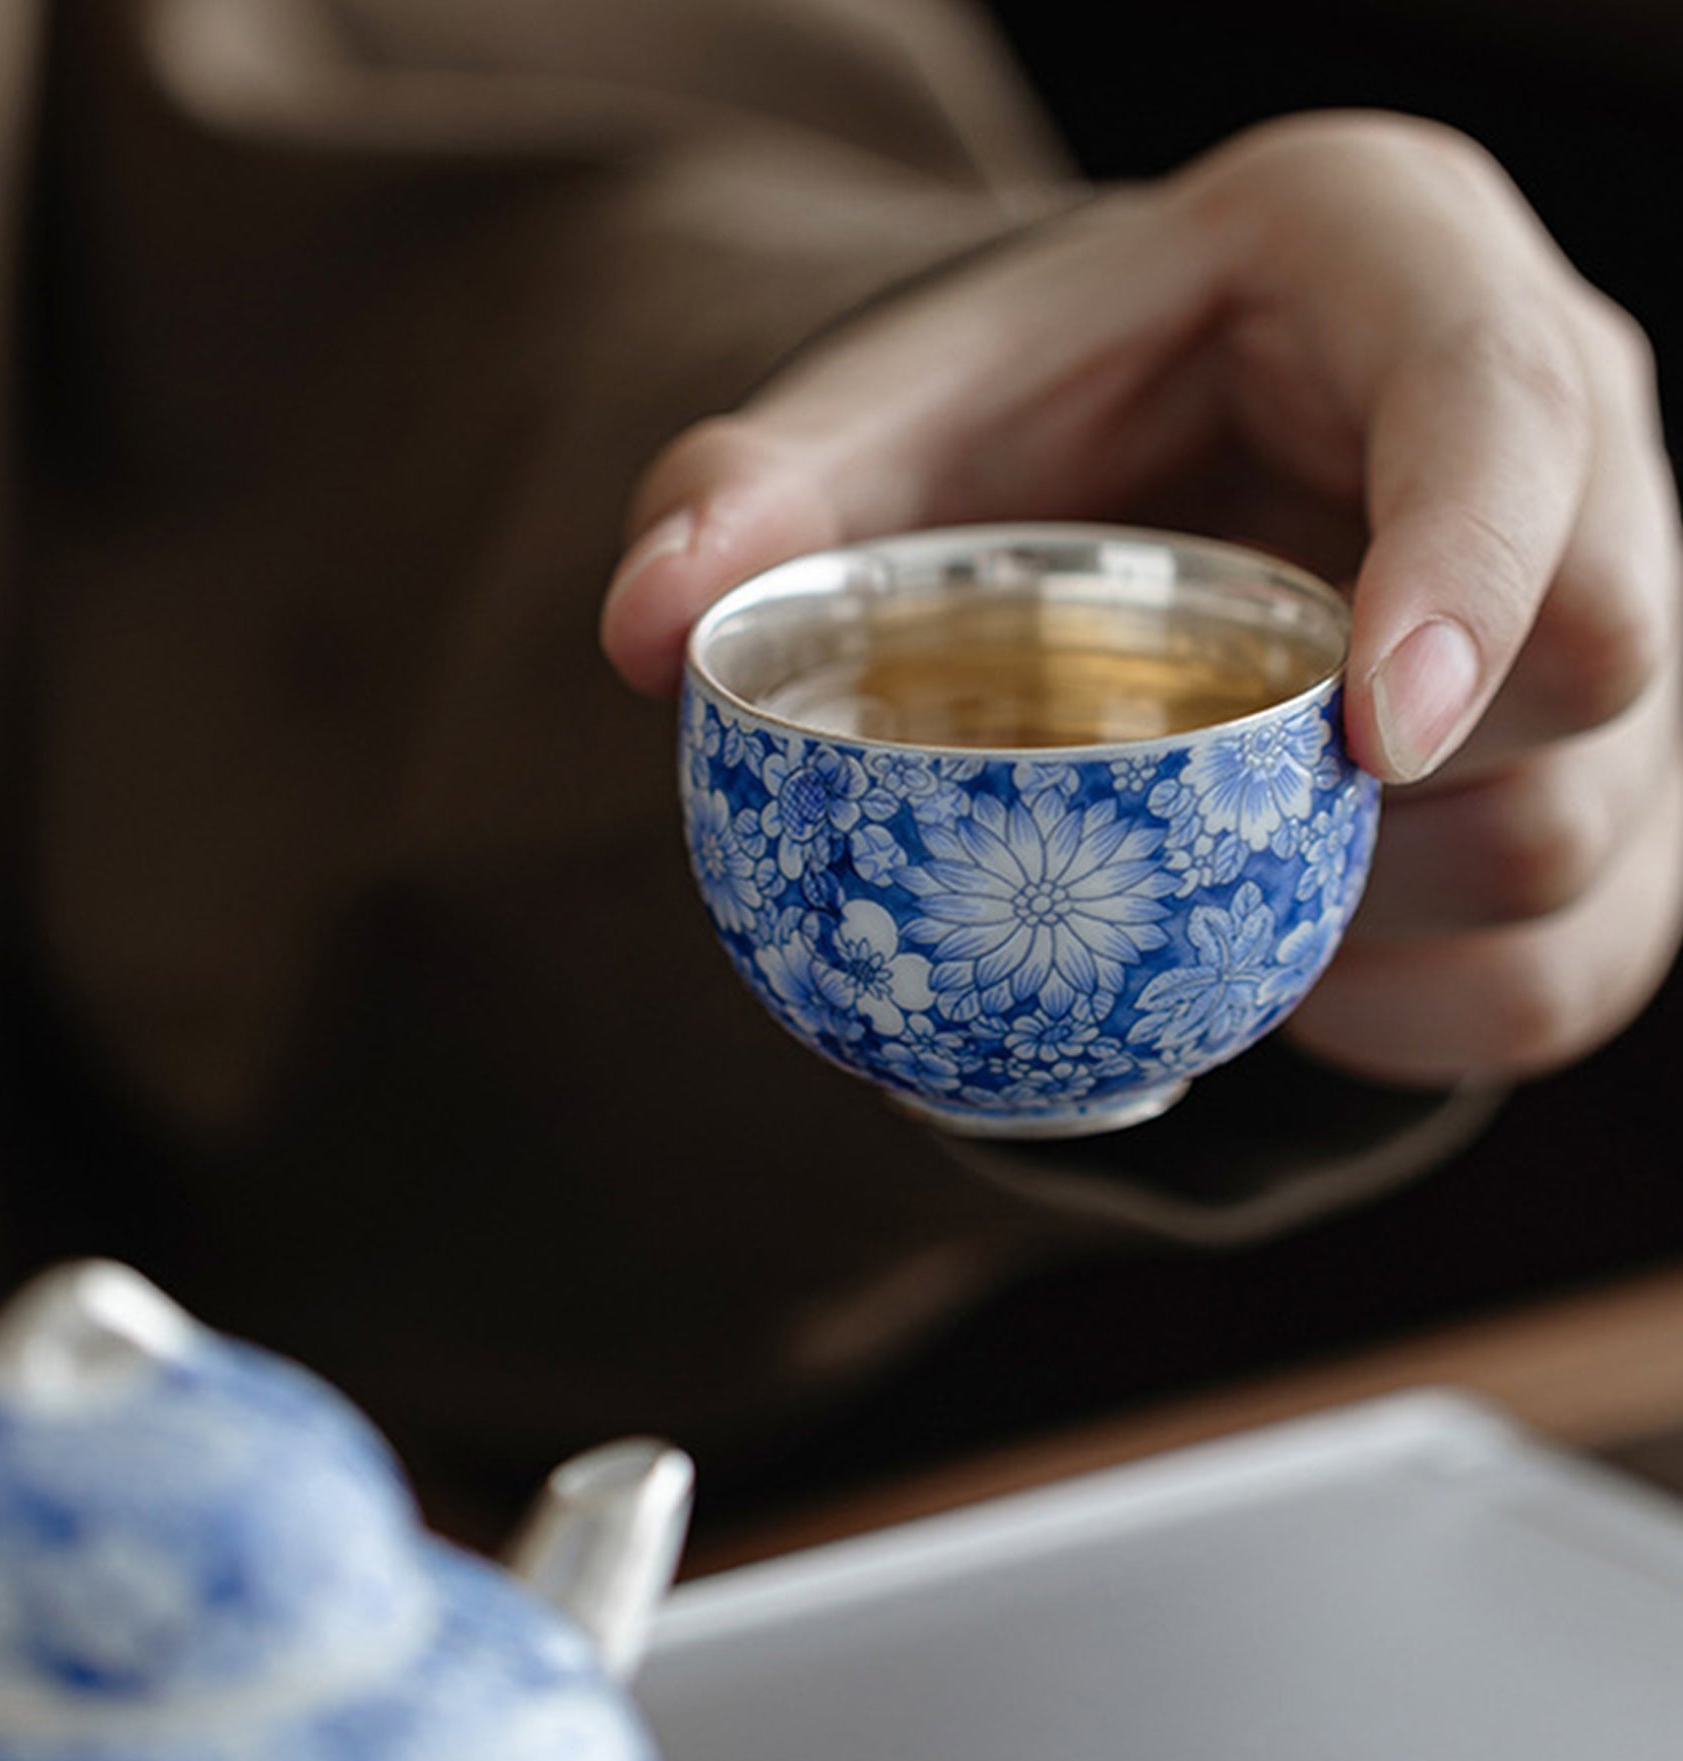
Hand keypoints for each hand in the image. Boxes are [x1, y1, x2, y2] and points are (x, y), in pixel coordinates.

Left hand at [600, 113, 1682, 1087]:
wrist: (1165, 471)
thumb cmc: (1042, 426)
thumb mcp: (896, 418)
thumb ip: (757, 494)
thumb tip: (642, 633)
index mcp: (1405, 277)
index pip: (1511, 415)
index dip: (1473, 572)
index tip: (1363, 734)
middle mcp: (1565, 432)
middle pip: (1599, 652)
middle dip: (1388, 781)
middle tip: (1188, 808)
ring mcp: (1613, 619)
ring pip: (1583, 828)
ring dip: (1370, 908)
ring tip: (1203, 874)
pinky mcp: (1608, 785)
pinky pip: (1566, 969)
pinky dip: (1411, 1016)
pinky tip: (1282, 968)